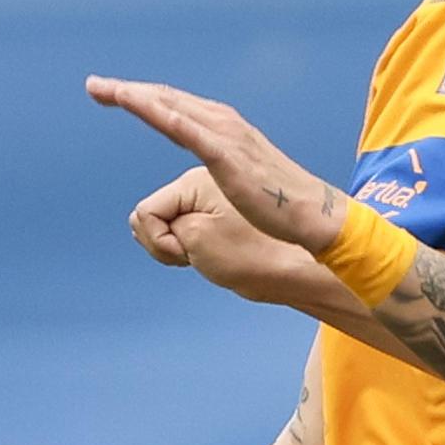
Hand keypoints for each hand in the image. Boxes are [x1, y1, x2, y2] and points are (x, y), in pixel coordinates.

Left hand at [86, 76, 344, 253]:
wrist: (308, 211)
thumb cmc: (274, 200)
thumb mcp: (239, 174)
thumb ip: (221, 161)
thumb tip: (210, 165)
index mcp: (222, 126)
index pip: (172, 104)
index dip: (140, 96)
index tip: (108, 91)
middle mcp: (222, 123)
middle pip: (166, 100)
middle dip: (128, 91)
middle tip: (93, 85)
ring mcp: (226, 137)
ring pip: (175, 109)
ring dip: (141, 98)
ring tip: (110, 90)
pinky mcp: (229, 158)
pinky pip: (191, 133)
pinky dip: (168, 117)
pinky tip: (145, 108)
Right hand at [131, 166, 324, 302]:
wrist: (298, 265)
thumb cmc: (255, 254)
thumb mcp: (198, 240)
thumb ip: (162, 225)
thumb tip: (154, 219)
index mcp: (198, 178)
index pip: (147, 211)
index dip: (160, 241)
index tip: (188, 253)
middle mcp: (202, 179)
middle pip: (151, 212)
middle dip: (162, 240)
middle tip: (191, 256)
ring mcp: (211, 194)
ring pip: (164, 221)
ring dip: (172, 244)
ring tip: (203, 255)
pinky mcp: (218, 211)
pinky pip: (181, 224)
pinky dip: (182, 243)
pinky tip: (201, 253)